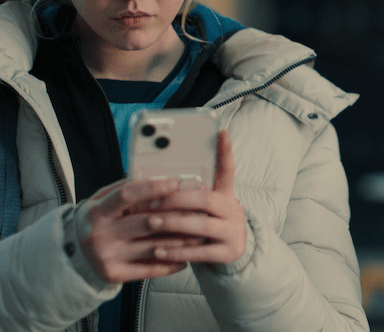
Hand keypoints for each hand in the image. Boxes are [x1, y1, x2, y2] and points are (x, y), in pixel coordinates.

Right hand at [79, 176, 194, 283]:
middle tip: (199, 211)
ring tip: (199, 235)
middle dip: (176, 217)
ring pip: (152, 247)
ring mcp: (107, 256)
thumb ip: (124, 189)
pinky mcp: (114, 275)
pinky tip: (185, 259)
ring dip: (179, 242)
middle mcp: (100, 234)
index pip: (126, 195)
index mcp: (97, 212)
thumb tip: (156, 176)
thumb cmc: (96, 222)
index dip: (152, 188)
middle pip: (146, 223)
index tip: (175, 184)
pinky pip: (149, 269)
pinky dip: (170, 264)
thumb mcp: (101, 201)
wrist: (72, 256)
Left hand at [136, 130, 247, 264]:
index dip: (225, 151)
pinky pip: (201, 252)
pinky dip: (177, 252)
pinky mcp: (229, 252)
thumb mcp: (204, 205)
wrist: (230, 252)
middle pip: (205, 199)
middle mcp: (232, 209)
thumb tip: (153, 178)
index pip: (227, 168)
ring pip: (203, 225)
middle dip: (176, 199)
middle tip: (150, 200)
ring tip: (151, 223)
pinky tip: (158, 250)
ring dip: (174, 223)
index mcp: (225, 193)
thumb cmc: (206, 221)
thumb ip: (189, 192)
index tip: (221, 131)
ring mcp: (233, 231)